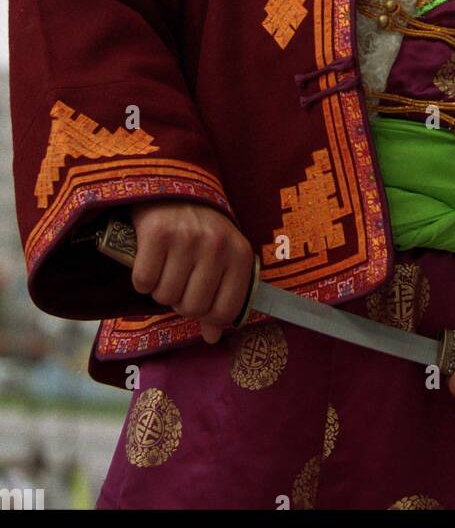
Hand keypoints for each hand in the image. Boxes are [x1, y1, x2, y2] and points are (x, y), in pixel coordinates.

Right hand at [127, 200, 253, 344]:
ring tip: (166, 265)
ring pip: (165, 297)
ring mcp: (187, 238)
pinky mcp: (157, 233)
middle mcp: (216, 245)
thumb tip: (212, 338)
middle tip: (179, 278)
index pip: (224, 311)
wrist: (174, 190)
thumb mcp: (221, 259)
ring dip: (160, 288)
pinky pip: (143, 282)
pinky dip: (142, 278)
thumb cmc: (200, 231)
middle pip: (192, 308)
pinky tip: (150, 259)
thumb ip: (221, 298)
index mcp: (239, 254)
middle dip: (180, 300)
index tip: (199, 299)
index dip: (207, 315)